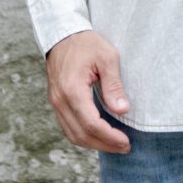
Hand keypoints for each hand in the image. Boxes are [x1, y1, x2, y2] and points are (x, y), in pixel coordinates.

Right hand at [45, 29, 131, 153]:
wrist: (63, 35)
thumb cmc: (86, 43)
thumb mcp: (107, 57)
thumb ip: (113, 85)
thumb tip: (122, 110)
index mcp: (72, 89)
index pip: (91, 124)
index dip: (109, 137)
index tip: (126, 141)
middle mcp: (60, 100)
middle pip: (81, 135)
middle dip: (104, 144)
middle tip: (124, 147)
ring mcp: (56, 103)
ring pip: (73, 135)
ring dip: (93, 144)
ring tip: (114, 144)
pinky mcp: (57, 103)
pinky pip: (68, 127)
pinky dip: (84, 136)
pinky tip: (99, 135)